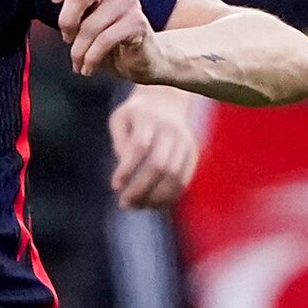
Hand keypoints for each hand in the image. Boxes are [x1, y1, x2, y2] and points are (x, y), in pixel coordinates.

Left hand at [48, 0, 157, 80]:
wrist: (142, 60)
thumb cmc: (108, 41)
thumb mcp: (83, 23)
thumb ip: (71, 7)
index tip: (54, 0)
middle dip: (66, 23)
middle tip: (67, 40)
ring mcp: (128, 1)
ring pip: (90, 26)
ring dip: (78, 52)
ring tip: (79, 63)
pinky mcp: (137, 22)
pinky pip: (104, 41)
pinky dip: (91, 59)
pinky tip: (88, 68)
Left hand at [108, 84, 203, 208]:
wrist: (166, 100)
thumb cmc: (135, 115)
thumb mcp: (120, 119)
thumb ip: (119, 141)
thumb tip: (125, 169)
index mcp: (148, 118)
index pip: (139, 147)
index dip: (127, 170)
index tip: (115, 186)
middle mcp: (170, 129)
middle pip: (159, 165)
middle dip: (140, 188)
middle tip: (124, 203)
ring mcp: (184, 142)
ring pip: (174, 176)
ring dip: (155, 197)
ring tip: (137, 206)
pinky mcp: (192, 153)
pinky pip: (184, 180)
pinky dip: (169, 197)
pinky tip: (153, 204)